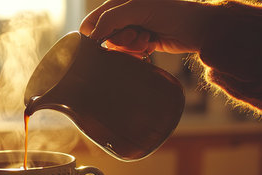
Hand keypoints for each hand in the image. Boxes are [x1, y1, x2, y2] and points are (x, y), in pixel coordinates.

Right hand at [80, 0, 213, 54]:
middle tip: (136, 34)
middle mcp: (124, 15)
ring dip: (131, 47)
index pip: (92, 21)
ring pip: (117, 48)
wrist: (198, 27)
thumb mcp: (137, 8)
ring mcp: (132, 29)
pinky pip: (129, 54)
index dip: (94, 34)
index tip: (103, 42)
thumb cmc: (171, 11)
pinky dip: (138, 52)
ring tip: (147, 39)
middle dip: (120, 40)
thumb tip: (92, 35)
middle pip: (104, 38)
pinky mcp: (141, 42)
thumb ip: (111, 18)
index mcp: (119, 2)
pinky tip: (151, 45)